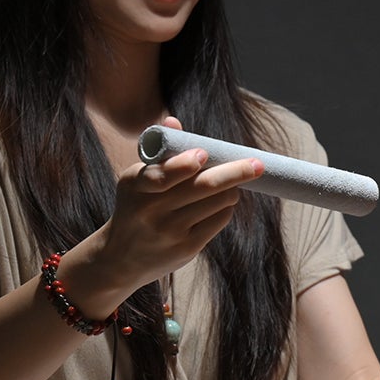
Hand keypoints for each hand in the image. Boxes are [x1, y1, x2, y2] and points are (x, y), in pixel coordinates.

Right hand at [88, 117, 263, 297]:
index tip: (203, 154)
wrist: (122, 257)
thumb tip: (174, 122)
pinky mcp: (187, 247)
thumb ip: (160, 152)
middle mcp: (151, 210)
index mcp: (137, 185)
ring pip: (219, 202)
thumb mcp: (137, 178)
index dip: (184, 164)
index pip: (163, 175)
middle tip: (258, 164)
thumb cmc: (136, 206)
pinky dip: (226, 206)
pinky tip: (220, 203)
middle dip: (235, 172)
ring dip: (231, 189)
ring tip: (229, 184)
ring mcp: (170, 231)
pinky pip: (220, 219)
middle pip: (204, 186)